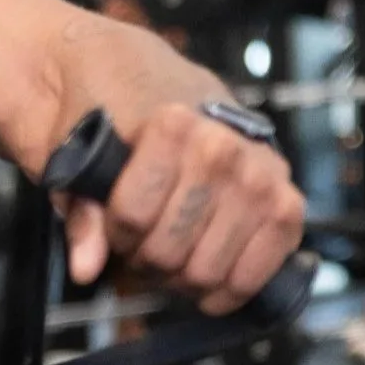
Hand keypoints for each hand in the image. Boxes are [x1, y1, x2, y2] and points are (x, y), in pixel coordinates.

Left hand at [60, 101, 304, 313]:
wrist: (149, 76)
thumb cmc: (109, 113)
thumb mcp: (78, 150)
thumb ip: (82, 211)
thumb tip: (86, 268)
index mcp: (174, 125)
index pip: (132, 217)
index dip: (114, 232)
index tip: (114, 222)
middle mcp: (224, 148)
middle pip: (169, 251)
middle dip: (144, 261)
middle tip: (141, 245)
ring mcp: (261, 176)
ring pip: (207, 270)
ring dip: (180, 278)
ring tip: (171, 253)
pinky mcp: (287, 202)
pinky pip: (261, 269)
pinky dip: (230, 288)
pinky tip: (209, 285)